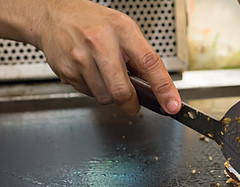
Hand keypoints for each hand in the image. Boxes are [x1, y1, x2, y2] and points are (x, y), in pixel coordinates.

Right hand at [37, 0, 180, 114]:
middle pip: (122, 91)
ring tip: (106, 76)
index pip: (149, 63)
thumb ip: (141, 58)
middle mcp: (101, 43)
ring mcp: (81, 58)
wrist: (55, 16)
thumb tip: (156, 88)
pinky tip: (91, 73)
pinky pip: (89, 94)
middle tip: (133, 104)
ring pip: (105, 97)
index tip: (171, 104)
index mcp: (123, 31)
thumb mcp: (124, 30)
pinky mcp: (67, 71)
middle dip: (131, 104)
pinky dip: (95, 90)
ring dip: (110, 95)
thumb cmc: (95, 24)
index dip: (163, 88)